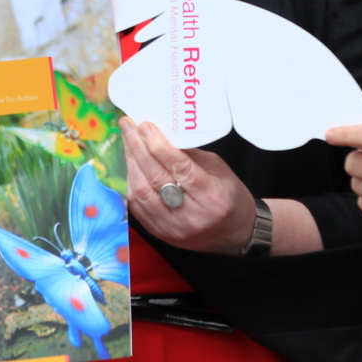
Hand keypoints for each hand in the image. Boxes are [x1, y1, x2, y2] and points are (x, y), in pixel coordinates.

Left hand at [122, 120, 257, 253]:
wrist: (233, 234)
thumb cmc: (229, 197)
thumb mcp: (218, 169)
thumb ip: (190, 154)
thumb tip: (162, 134)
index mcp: (212, 198)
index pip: (180, 168)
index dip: (159, 146)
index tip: (145, 126)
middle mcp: (191, 216)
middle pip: (157, 178)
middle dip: (138, 148)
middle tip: (128, 126)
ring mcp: (173, 228)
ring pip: (142, 193)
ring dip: (131, 163)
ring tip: (127, 141)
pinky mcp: (160, 233)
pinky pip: (137, 207)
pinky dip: (131, 182)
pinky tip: (130, 165)